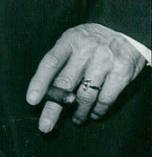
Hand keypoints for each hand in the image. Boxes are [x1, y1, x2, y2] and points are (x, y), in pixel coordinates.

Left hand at [26, 22, 146, 132]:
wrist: (124, 30)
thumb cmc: (91, 40)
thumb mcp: (73, 40)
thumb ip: (61, 60)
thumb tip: (46, 89)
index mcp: (69, 41)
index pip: (50, 62)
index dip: (40, 82)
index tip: (32, 100)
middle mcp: (85, 51)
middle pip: (65, 83)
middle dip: (53, 108)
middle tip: (45, 126)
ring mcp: (104, 62)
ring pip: (85, 95)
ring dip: (78, 112)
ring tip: (76, 119)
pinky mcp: (121, 73)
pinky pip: (105, 99)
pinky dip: (98, 110)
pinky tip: (93, 113)